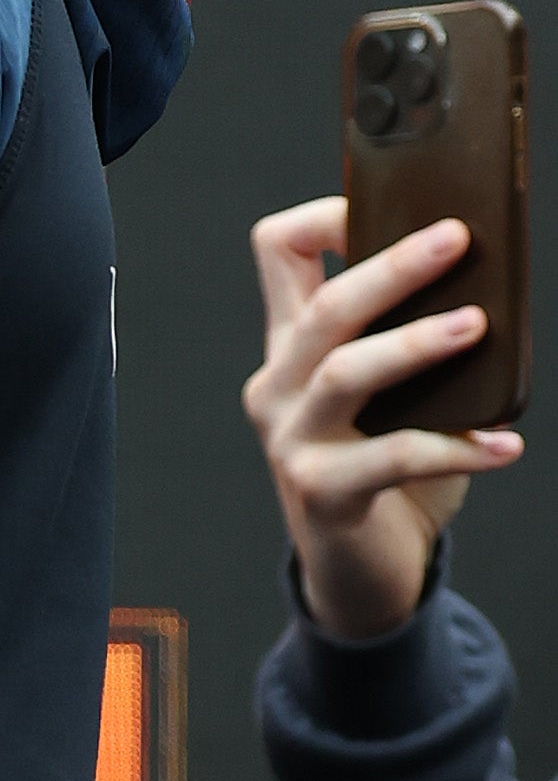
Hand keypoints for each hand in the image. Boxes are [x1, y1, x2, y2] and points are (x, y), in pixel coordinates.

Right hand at [244, 197, 523, 639]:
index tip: (382, 207)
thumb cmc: (387, 471)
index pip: (278, 251)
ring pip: (346, 369)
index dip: (324, 216)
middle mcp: (280, 382)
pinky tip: (504, 446)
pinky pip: (393, 458)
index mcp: (291, 346)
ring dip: (415, 343)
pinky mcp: (323, 489)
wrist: (360, 573)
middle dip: (391, 266)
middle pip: (324, 306)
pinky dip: (455, 448)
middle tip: (456, 240)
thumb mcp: (391, 399)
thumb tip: (493, 296)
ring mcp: (293, 437)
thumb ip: (414, 351)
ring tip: (476, 327)